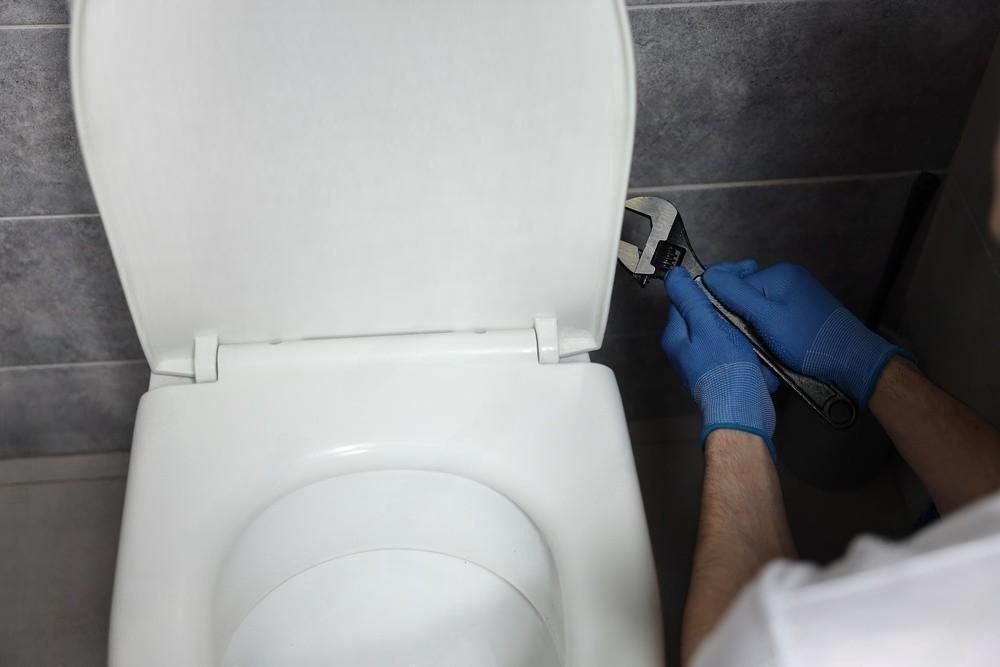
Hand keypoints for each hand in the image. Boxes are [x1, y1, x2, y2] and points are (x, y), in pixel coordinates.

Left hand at [662, 267, 776, 458]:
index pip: (686, 296)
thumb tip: (674, 276)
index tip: (732, 276)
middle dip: (725, 302)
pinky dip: (746, 339)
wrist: (743, 411)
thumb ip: (690, 300)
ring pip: (722, 326)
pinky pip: (734, 344)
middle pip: (704, 311)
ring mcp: (704, 359)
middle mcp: (686, 347)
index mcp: (676, 335)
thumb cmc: (725, 372)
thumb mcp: (707, 327)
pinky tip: (756, 338)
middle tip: (746, 294)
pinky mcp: (723, 368)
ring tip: (754, 315)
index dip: (709, 282)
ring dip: (738, 320)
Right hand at [702, 260, 905, 405]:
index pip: (735, 286)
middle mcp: (789, 279)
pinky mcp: (803, 312)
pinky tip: (779, 349)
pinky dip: (771, 335)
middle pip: (747, 299)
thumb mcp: (766, 318)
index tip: (733, 331)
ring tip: (768, 349)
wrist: (851, 361)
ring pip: (759, 312)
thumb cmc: (809, 341)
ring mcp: (798, 296)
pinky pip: (774, 319)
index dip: (729, 310)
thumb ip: (736, 295)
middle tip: (754, 344)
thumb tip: (707, 275)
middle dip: (745, 322)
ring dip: (758, 332)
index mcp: (779, 274)